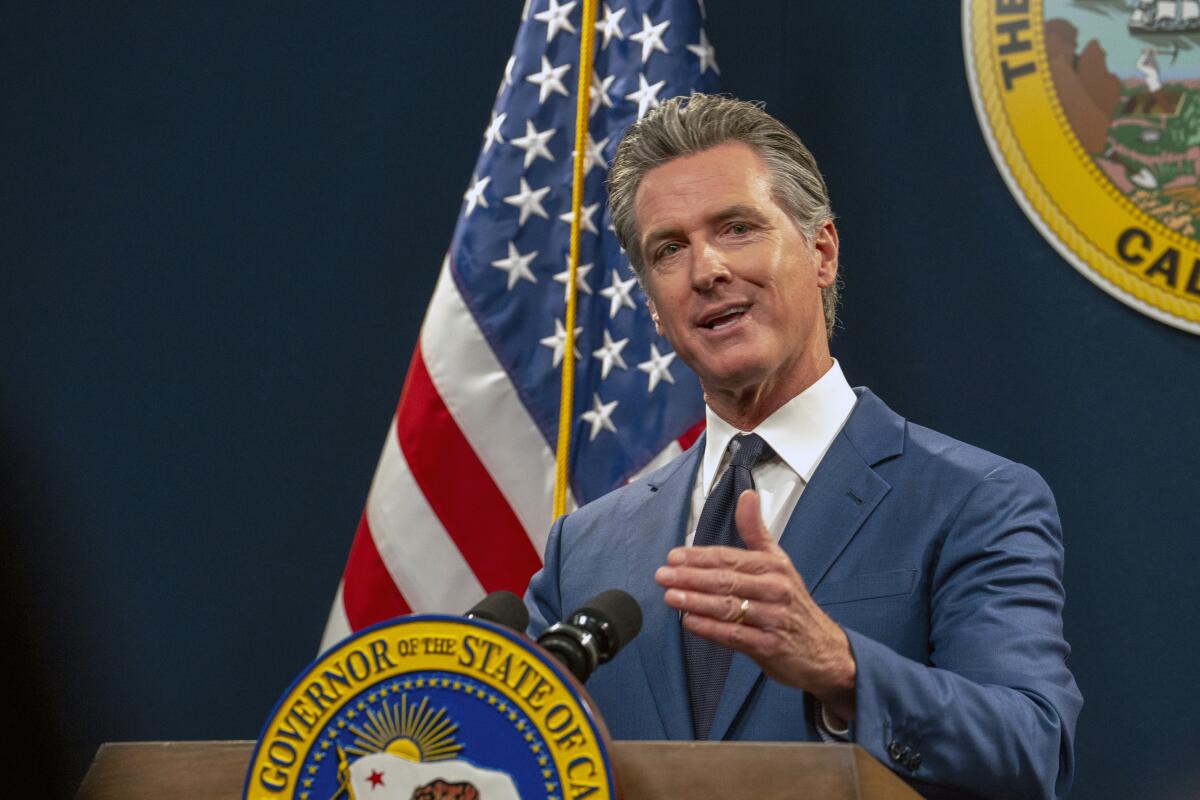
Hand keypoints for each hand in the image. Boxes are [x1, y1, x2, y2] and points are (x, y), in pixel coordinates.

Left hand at [654, 489, 856, 720]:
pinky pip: (734, 635)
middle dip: (691, 577)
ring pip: (728, 607)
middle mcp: (775, 589)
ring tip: (670, 596)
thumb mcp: (778, 562)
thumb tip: (746, 495)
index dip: (699, 557)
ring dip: (695, 601)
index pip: (730, 558)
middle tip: (663, 575)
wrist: (824, 650)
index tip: (673, 556)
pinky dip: (710, 628)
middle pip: (726, 581)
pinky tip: (689, 622)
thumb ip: (755, 531)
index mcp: (773, 566)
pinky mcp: (769, 645)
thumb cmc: (793, 604)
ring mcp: (773, 618)